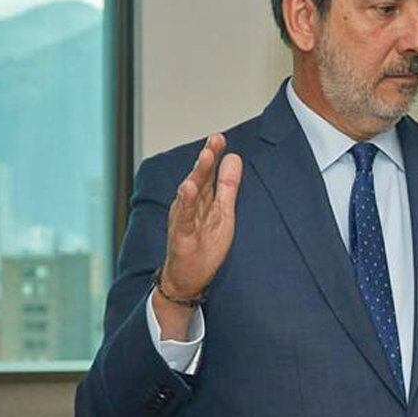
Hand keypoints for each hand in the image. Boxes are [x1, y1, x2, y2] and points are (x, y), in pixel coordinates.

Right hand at [155, 134, 241, 333]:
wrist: (188, 279)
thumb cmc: (205, 245)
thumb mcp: (223, 212)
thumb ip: (228, 187)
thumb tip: (234, 158)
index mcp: (202, 199)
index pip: (208, 173)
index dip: (213, 155)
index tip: (220, 137)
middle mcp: (190, 206)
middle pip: (198, 178)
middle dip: (207, 158)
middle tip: (216, 139)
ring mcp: (185, 220)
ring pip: (190, 194)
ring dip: (197, 174)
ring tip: (205, 157)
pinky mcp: (183, 236)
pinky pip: (185, 218)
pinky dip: (187, 203)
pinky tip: (188, 189)